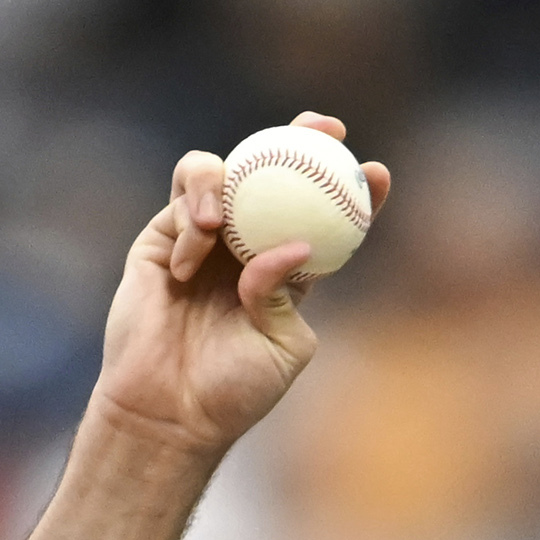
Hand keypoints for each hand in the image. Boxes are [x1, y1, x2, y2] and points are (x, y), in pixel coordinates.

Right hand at [86, 113, 388, 461]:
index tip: (377, 172)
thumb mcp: (281, 346)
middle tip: (321, 129)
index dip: (354, 191)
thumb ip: (287, 293)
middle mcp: (246, 245)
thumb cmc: (233, 392)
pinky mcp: (162, 239)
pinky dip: (190, 223)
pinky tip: (188, 263)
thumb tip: (297, 244)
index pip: (326, 218)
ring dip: (224, 182)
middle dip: (301, 138)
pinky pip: (182, 204)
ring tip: (217, 225)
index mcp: (288, 271)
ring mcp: (204, 238)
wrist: (169, 410)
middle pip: (275, 174)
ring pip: (220, 174)